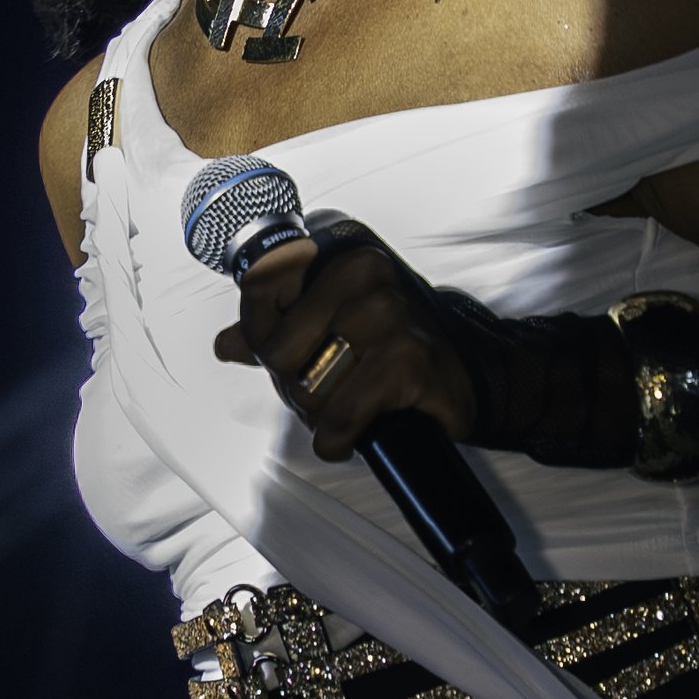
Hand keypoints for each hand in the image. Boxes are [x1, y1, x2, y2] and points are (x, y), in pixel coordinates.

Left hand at [212, 230, 478, 459]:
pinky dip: (337, 440)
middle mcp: (365, 276)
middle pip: (278, 351)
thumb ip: (280, 330)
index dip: (257, 334)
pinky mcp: (407, 363)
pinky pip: (340, 419)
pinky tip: (351, 436)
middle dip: (293, 386)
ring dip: (319, 416)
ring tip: (346, 407)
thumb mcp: (338, 324)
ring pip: (308, 391)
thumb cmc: (398, 348)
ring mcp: (388, 317)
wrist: (472, 375)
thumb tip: (226, 343)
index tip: (279, 356)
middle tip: (324, 390)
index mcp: (344, 257)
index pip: (262, 287)